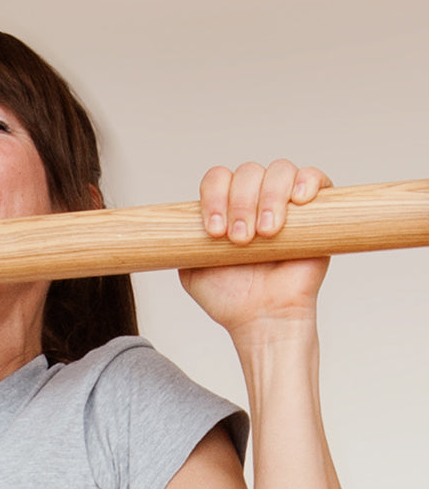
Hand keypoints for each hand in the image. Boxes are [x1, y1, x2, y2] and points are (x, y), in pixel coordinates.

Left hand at [179, 161, 331, 341]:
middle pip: (246, 172)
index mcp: (226, 209)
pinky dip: (306, 181)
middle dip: (240, 203)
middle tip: (240, 240)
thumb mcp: (192, 270)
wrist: (264, 317)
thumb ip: (182, 243)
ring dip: (268, 198)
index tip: (214, 232)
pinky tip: (298, 201)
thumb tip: (171, 224)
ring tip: (265, 234)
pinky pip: (315, 177)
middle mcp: (255, 200)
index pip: (217, 179)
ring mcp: (286, 204)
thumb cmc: (231, 297)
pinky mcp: (317, 211)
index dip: (214, 197)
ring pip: (278, 171)